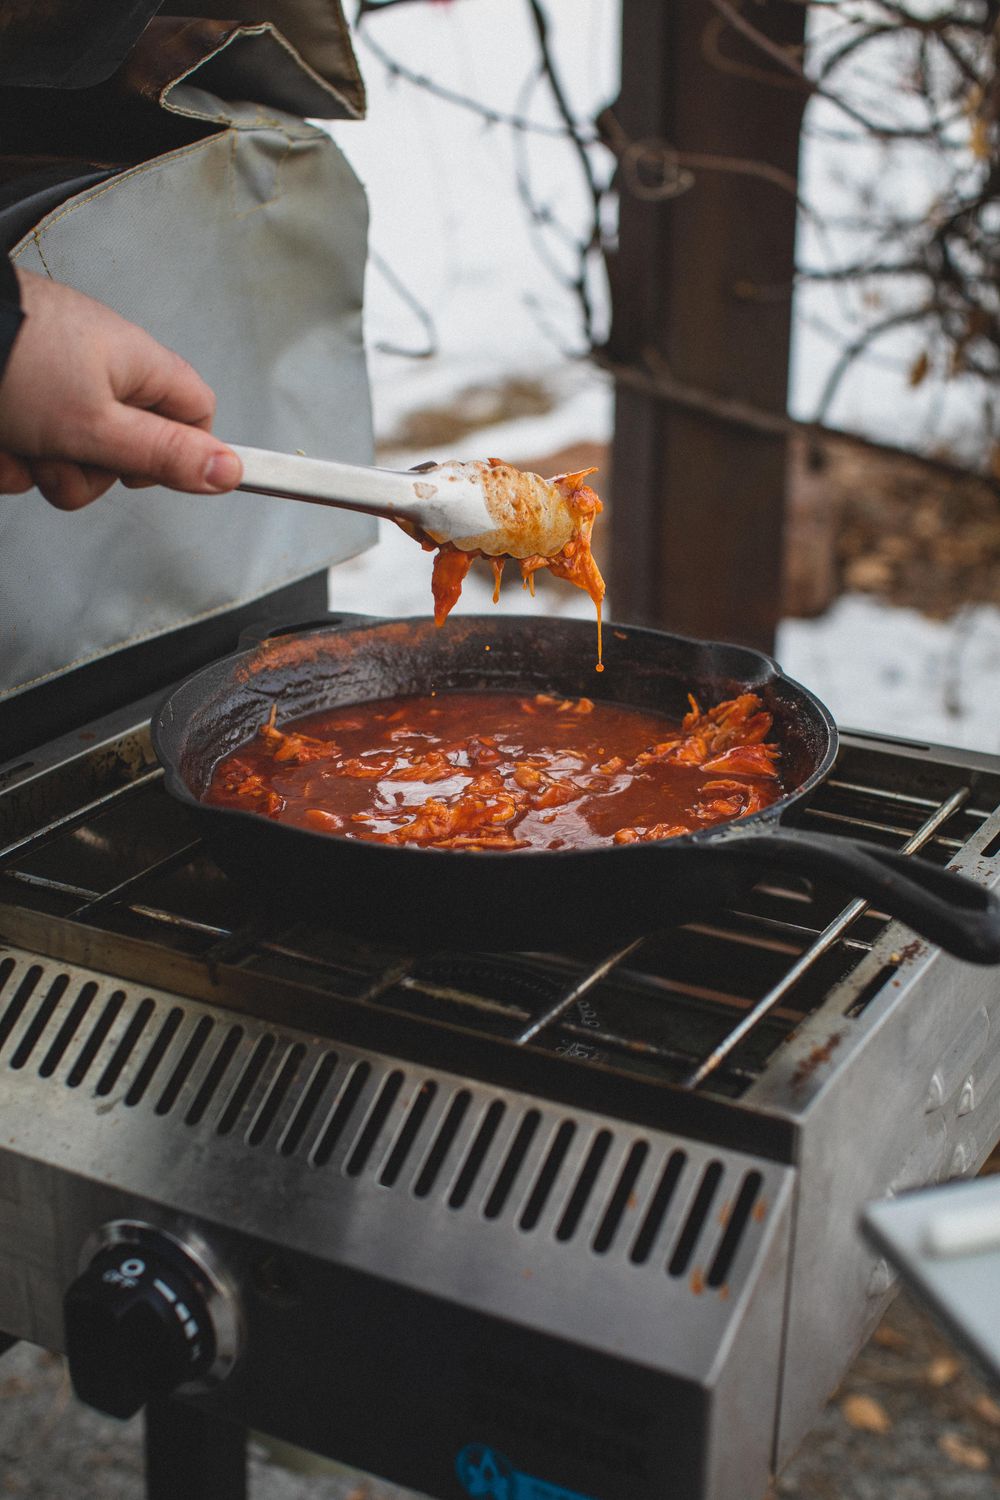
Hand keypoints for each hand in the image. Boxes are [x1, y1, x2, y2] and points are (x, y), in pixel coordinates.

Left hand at [0, 268, 242, 508]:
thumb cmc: (13, 361)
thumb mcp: (98, 427)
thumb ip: (165, 455)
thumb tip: (231, 472)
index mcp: (136, 364)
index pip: (196, 413)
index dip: (182, 453)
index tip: (148, 472)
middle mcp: (100, 369)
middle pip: (128, 450)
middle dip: (91, 473)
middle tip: (66, 456)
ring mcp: (55, 382)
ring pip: (73, 457)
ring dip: (45, 469)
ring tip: (19, 444)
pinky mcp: (17, 395)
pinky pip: (30, 448)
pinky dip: (12, 457)